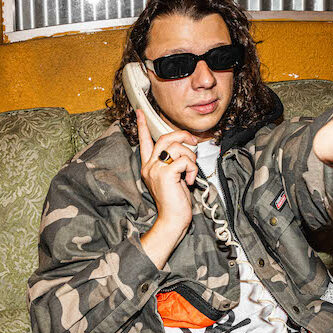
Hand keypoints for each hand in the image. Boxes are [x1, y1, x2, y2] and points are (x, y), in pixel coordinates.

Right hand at [136, 110, 199, 267]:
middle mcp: (149, 166)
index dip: (142, 125)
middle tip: (192, 141)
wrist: (173, 220)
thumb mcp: (173, 178)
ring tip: (191, 173)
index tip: (140, 112)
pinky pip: (184, 160)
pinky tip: (190, 180)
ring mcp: (155, 169)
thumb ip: (174, 163)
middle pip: (165, 138)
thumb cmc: (176, 202)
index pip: (144, 141)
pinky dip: (192, 168)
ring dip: (191, 158)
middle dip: (182, 135)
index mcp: (149, 166)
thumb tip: (185, 148)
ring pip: (177, 148)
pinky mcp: (165, 174)